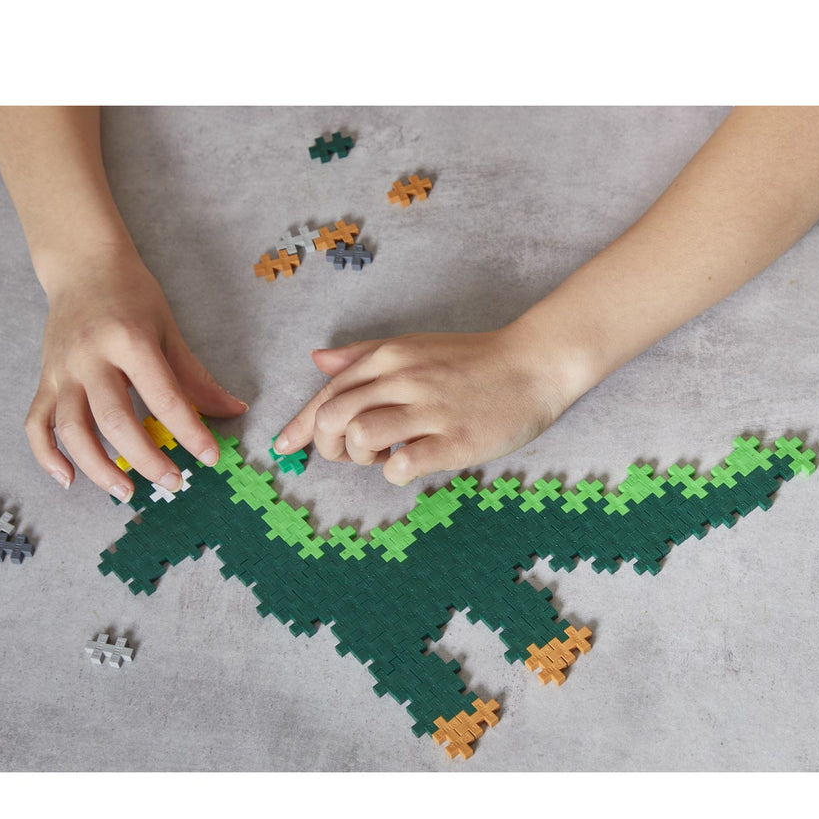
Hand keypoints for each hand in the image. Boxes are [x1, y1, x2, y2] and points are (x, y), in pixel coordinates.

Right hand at [25, 248, 247, 499]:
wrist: (82, 264)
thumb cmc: (132, 295)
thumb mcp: (170, 330)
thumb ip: (197, 377)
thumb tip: (234, 411)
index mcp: (128, 341)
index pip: (163, 396)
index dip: (189, 431)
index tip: (210, 457)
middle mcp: (90, 357)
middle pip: (114, 420)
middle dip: (146, 458)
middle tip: (174, 482)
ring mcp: (62, 370)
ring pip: (71, 430)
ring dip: (98, 467)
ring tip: (126, 490)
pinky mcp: (45, 379)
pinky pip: (37, 424)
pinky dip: (47, 455)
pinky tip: (68, 479)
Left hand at [275, 323, 570, 484]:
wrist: (534, 365)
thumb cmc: (472, 361)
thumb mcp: (414, 346)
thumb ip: (364, 355)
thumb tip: (318, 359)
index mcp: (389, 356)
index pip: (327, 392)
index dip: (300, 425)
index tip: (283, 447)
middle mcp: (404, 378)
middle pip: (333, 417)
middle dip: (326, 445)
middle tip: (350, 454)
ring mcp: (430, 409)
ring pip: (359, 437)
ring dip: (360, 457)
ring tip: (383, 456)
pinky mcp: (455, 439)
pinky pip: (402, 464)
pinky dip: (394, 473)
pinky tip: (409, 465)